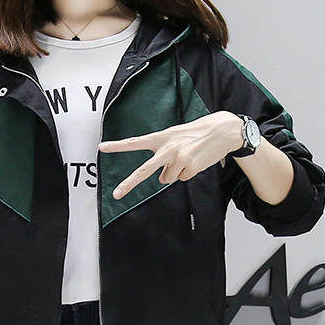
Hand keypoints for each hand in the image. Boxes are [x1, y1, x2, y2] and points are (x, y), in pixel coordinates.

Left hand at [99, 111, 244, 200]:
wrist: (222, 130)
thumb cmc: (197, 133)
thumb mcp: (176, 137)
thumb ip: (164, 155)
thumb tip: (161, 180)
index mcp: (161, 137)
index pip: (136, 142)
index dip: (118, 146)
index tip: (102, 148)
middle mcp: (167, 148)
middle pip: (144, 170)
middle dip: (129, 183)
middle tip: (116, 194)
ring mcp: (178, 159)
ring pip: (167, 179)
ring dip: (176, 172)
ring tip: (189, 156)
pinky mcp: (189, 167)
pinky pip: (182, 178)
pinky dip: (188, 173)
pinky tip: (196, 160)